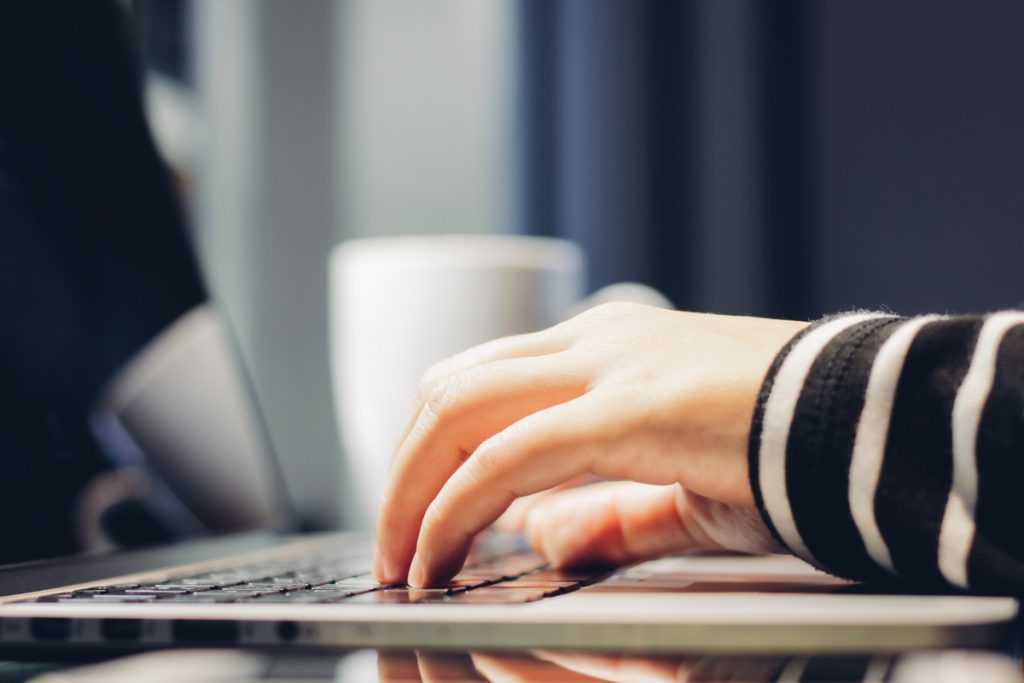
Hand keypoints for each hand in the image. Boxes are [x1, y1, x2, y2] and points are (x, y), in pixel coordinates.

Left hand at [373, 302, 807, 585]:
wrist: (869, 422)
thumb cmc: (786, 448)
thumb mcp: (681, 487)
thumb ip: (610, 512)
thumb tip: (545, 539)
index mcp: (605, 346)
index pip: (481, 378)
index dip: (434, 445)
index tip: (417, 508)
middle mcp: (594, 342)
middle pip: (451, 388)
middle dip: (404, 468)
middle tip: (392, 538)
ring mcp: (607, 367)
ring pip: (459, 412)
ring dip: (413, 488)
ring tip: (402, 556)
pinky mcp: (626, 410)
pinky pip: (506, 459)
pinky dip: (455, 509)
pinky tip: (439, 554)